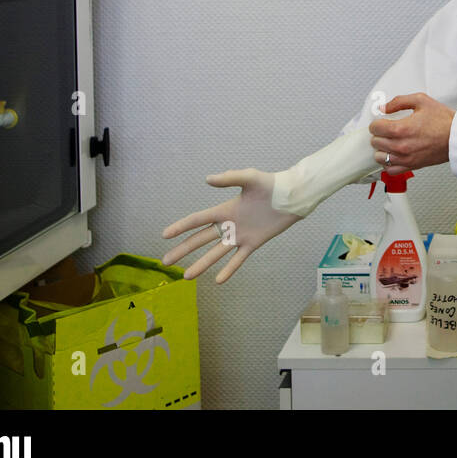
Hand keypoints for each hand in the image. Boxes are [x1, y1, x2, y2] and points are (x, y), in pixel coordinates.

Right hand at [162, 168, 300, 282]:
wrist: (292, 196)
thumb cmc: (271, 184)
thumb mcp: (250, 177)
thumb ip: (230, 178)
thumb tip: (207, 180)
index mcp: (224, 209)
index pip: (197, 220)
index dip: (181, 227)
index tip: (164, 235)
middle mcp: (229, 224)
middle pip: (200, 239)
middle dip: (183, 250)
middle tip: (165, 262)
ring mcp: (240, 236)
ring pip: (215, 253)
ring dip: (201, 264)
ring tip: (186, 276)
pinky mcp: (253, 243)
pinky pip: (238, 259)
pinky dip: (229, 269)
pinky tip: (218, 280)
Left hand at [369, 93, 454, 174]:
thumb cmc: (443, 120)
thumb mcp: (421, 100)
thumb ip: (399, 101)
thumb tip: (384, 107)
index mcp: (401, 129)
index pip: (375, 128)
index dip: (377, 123)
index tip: (382, 122)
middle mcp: (401, 146)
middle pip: (375, 142)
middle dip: (379, 135)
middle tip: (387, 131)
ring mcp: (405, 158)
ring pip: (380, 157)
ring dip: (382, 149)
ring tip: (389, 143)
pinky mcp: (412, 166)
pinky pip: (390, 170)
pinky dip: (388, 163)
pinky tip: (394, 155)